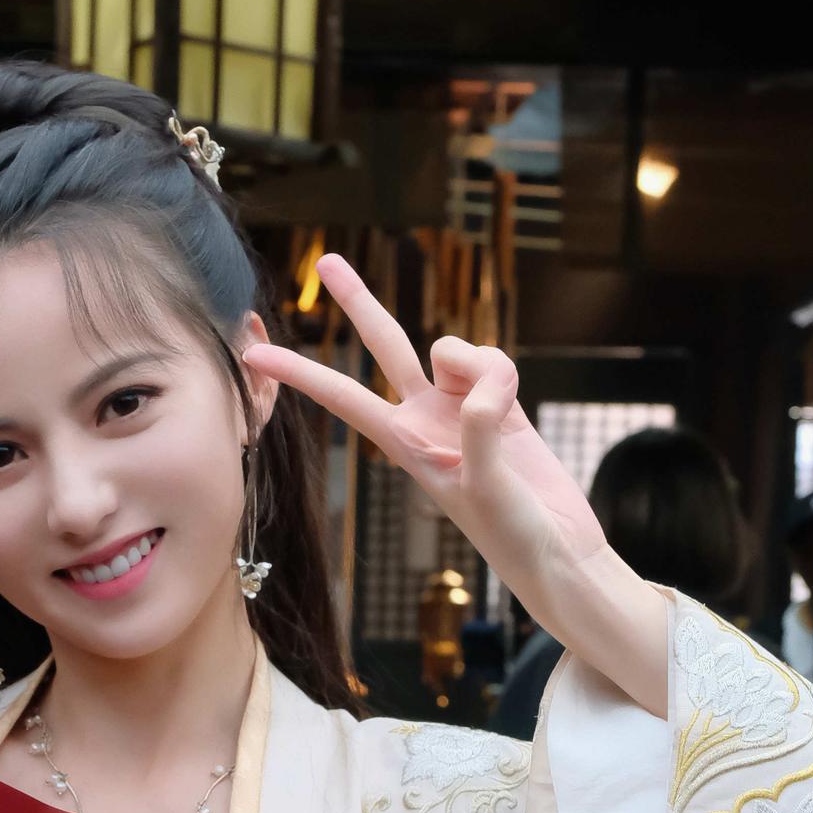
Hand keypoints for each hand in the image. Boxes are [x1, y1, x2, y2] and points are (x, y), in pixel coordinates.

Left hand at [242, 254, 670, 716]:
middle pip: (385, 344)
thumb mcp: (487, 490)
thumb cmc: (514, 535)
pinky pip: (493, 361)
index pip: (343, 398)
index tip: (254, 354)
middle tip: (326, 262)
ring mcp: (460, 407)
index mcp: (404, 444)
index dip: (299, 374)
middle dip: (359, 301)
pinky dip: (505, 375)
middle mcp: (424, 418)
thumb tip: (480, 389)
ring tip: (501, 412)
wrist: (558, 551)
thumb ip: (478, 432)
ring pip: (458, 348)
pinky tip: (514, 407)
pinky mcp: (498, 402)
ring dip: (483, 365)